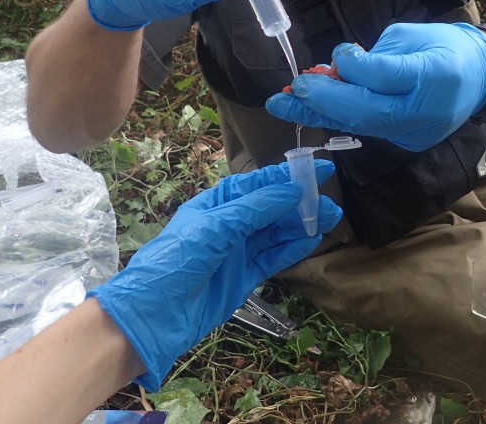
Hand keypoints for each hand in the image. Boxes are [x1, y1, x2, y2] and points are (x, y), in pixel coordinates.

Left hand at [88, 161, 340, 390]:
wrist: (154, 316)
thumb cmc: (176, 261)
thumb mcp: (215, 228)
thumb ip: (254, 209)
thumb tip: (292, 191)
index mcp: (217, 204)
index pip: (258, 183)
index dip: (288, 176)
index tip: (319, 170)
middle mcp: (230, 224)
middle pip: (272, 208)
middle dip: (301, 203)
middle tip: (331, 200)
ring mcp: (239, 251)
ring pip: (277, 232)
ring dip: (302, 225)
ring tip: (331, 219)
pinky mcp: (246, 276)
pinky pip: (275, 257)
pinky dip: (294, 248)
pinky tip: (312, 240)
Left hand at [266, 22, 485, 151]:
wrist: (482, 76)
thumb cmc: (448, 46)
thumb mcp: (415, 34)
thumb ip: (378, 54)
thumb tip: (340, 67)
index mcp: (434, 75)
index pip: (385, 76)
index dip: (354, 67)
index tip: (337, 55)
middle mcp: (426, 111)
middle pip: (369, 111)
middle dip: (324, 101)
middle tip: (291, 90)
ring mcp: (416, 132)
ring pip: (362, 126)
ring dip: (319, 114)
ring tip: (283, 106)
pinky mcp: (407, 141)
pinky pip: (367, 129)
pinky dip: (336, 118)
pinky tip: (308, 110)